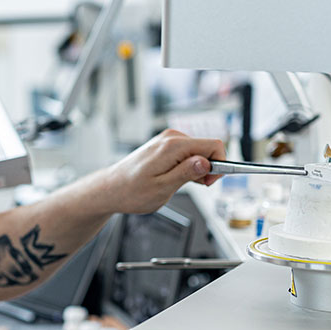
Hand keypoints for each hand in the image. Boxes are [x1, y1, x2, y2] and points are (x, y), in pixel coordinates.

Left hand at [103, 129, 224, 213]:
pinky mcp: (164, 146)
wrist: (110, 189)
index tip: (211, 182)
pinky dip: (187, 166)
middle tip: (193, 186)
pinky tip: (175, 177)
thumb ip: (186, 173)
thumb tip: (206, 162)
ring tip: (178, 183)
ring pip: (198, 151)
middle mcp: (171, 138)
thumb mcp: (163, 188)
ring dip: (196, 169)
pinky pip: (187, 153)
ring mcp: (167, 140)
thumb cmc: (132, 191)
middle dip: (208, 168)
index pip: (214, 145)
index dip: (220, 165)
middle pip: (207, 148)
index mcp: (173, 146)